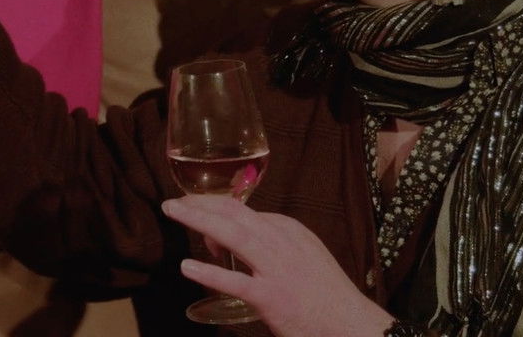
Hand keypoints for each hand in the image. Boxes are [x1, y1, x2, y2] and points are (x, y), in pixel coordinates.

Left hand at [162, 195, 392, 336]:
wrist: (348, 319)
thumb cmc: (323, 287)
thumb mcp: (304, 250)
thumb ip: (275, 239)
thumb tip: (244, 235)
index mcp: (287, 227)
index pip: (244, 212)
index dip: (216, 213)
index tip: (200, 222)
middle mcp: (279, 239)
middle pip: (234, 213)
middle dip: (200, 204)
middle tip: (173, 202)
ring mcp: (275, 267)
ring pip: (232, 235)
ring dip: (199, 220)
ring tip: (173, 212)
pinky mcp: (270, 296)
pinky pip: (235, 281)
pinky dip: (210, 272)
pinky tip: (188, 266)